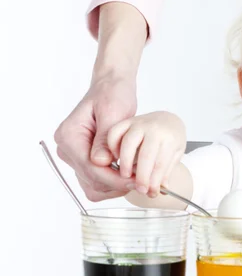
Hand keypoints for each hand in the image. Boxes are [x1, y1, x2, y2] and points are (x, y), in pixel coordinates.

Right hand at [54, 76, 136, 201]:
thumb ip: (105, 139)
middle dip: (116, 184)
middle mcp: (67, 150)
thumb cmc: (112, 95)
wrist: (111, 88)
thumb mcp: (112, 112)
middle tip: (141, 181)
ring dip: (115, 187)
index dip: (114, 178)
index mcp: (68, 136)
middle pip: (91, 180)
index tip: (135, 180)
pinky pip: (96, 182)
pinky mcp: (84, 162)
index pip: (90, 168)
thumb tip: (101, 162)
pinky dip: (113, 184)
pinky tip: (129, 176)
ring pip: (93, 186)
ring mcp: (74, 157)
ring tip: (136, 178)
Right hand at [107, 111, 185, 197]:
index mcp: (168, 137)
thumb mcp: (175, 153)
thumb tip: (162, 190)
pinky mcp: (126, 122)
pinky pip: (114, 134)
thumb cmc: (171, 137)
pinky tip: (116, 158)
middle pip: (145, 155)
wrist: (166, 119)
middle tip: (139, 189)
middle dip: (141, 176)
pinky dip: (112, 147)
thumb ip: (166, 171)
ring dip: (124, 163)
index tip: (150, 192)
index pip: (160, 163)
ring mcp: (138, 124)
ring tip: (125, 176)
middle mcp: (152, 128)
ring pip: (127, 144)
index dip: (154, 181)